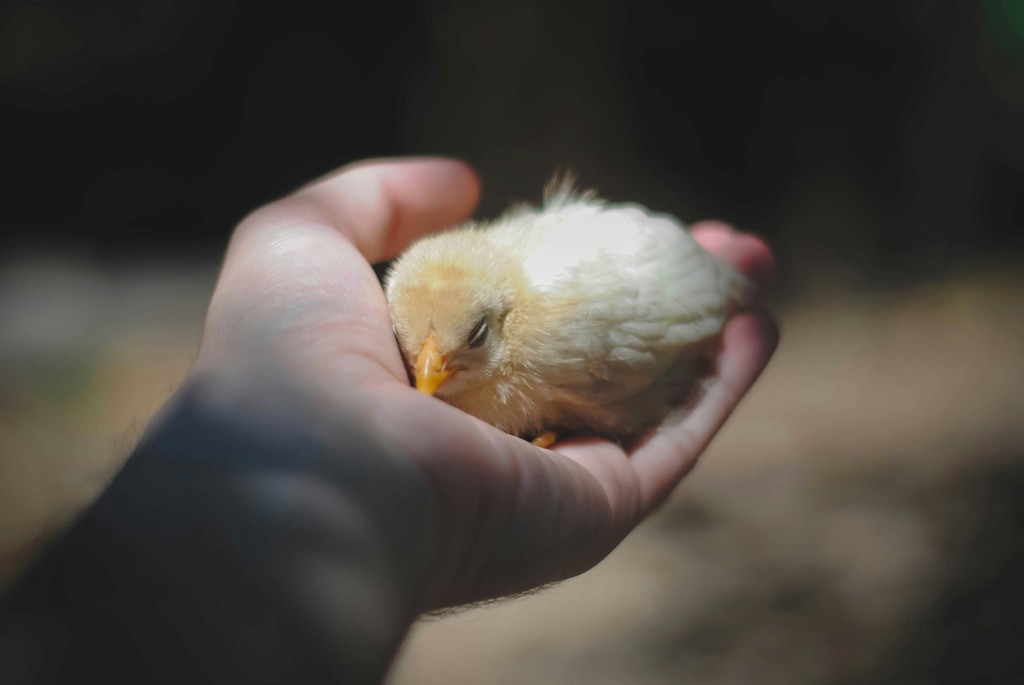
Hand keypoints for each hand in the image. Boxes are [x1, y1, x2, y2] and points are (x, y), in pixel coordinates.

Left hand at [187, 157, 777, 609]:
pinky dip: (722, 390)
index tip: (614, 222)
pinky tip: (757, 326)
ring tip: (752, 270)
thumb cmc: (291, 354)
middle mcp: (492, 441)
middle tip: (709, 244)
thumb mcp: (303, 240)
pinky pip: (673, 446)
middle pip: (598, 360)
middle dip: (658, 298)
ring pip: (648, 402)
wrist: (311, 471)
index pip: (518, 324)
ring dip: (708, 335)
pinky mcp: (592, 514)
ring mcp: (546, 482)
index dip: (572, 268)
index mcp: (429, 386)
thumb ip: (373, 200)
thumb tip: (462, 181)